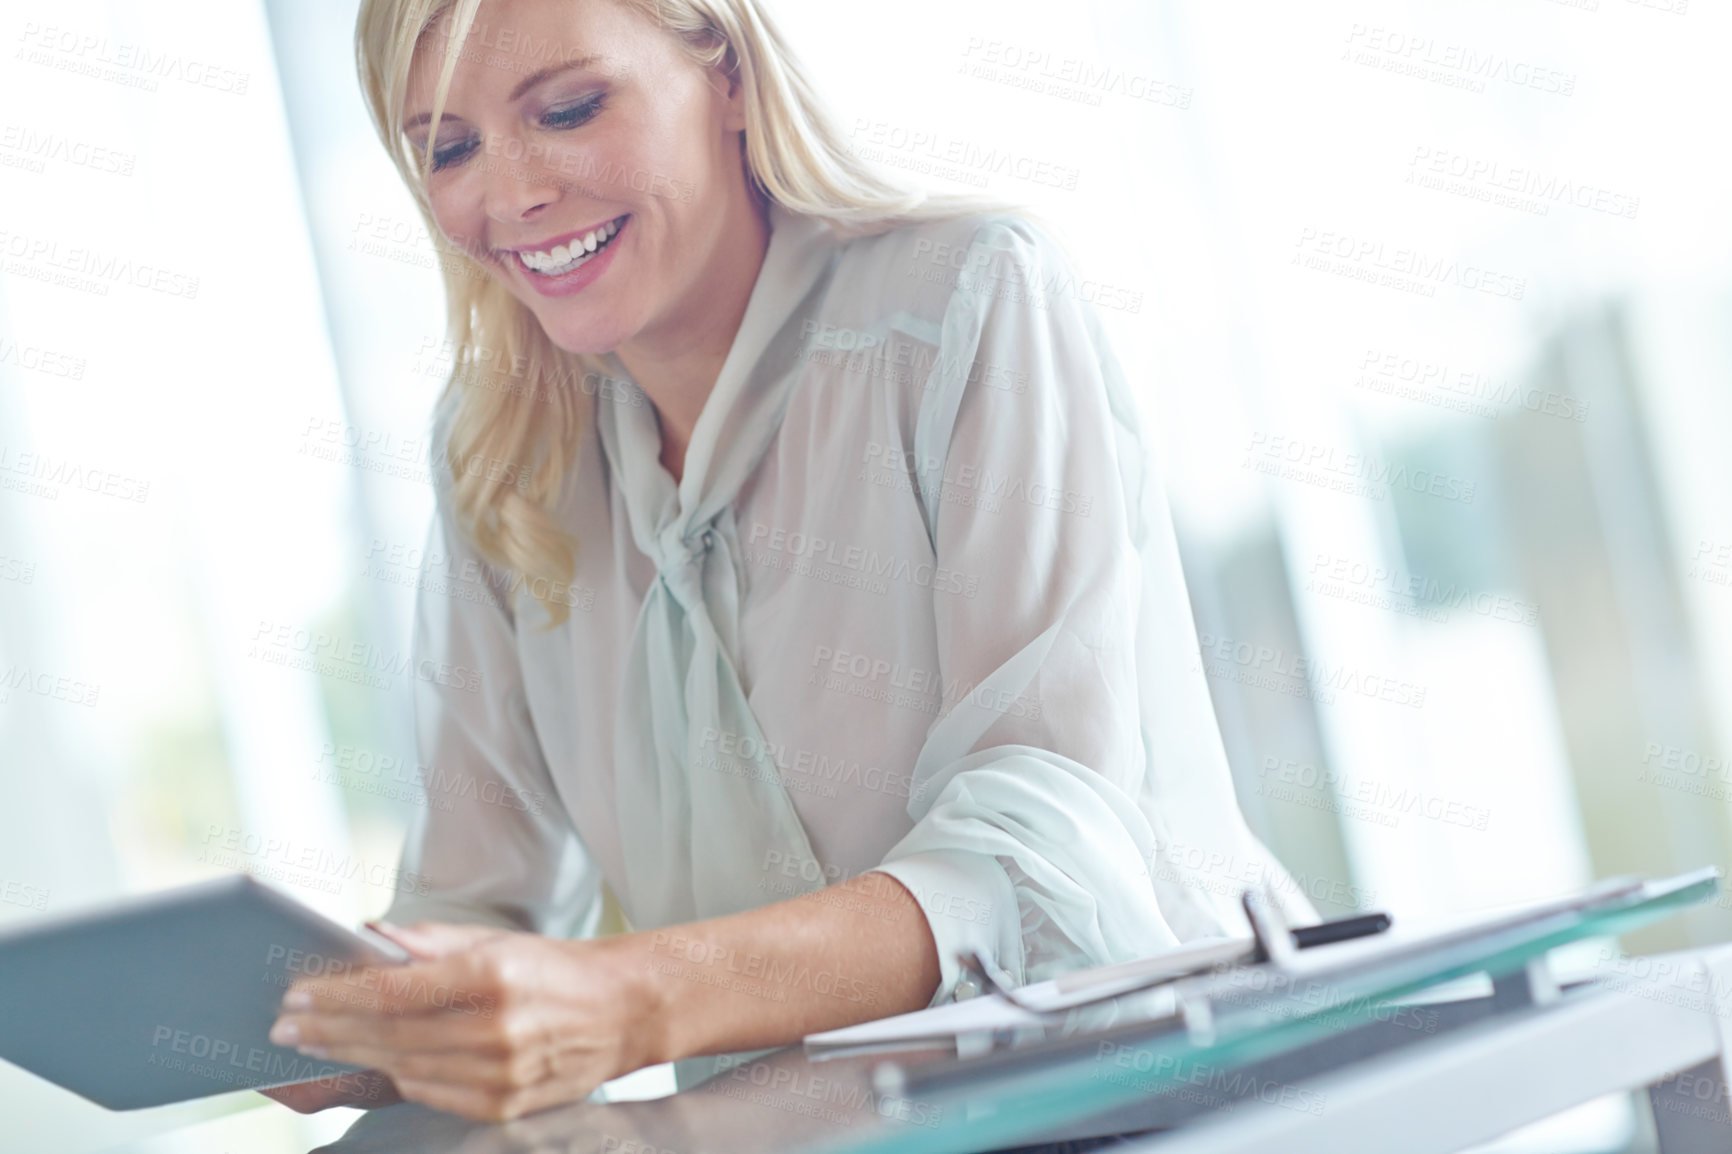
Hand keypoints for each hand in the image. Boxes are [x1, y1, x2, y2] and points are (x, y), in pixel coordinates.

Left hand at [269, 921, 665, 1121]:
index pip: (394, 991)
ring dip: (351, 1055)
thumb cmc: (552, 968)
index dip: (338, 996)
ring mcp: (501, 1073)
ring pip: (403, 1068)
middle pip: (388, 1034)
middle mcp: (496, 1028)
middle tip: (285, 1026)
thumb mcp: (497, 941)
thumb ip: (431, 944)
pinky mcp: (503, 1106)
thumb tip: (370, 938)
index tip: (297, 994)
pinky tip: (372, 1061)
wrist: (623, 1012)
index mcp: (493, 975)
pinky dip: (396, 1076)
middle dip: (329, 1029)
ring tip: (315, 1043)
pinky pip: (430, 1093)